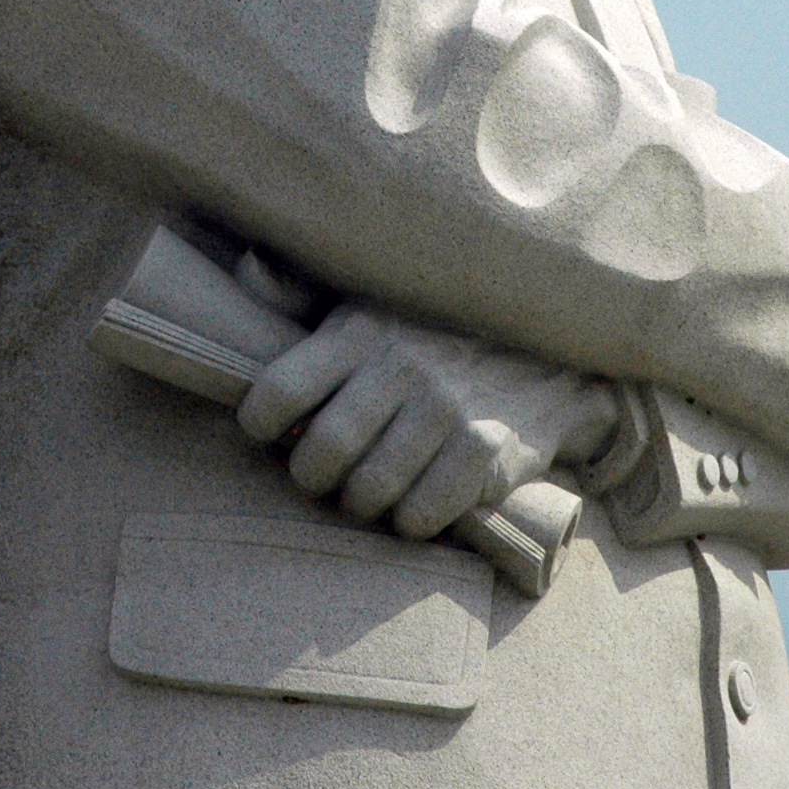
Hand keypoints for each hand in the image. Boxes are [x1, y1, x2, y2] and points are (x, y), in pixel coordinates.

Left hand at [237, 304, 619, 540]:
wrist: (541, 348)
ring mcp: (444, 408)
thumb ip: (301, 291)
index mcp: (358, 330)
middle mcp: (399, 366)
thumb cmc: (431, 329)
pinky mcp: (485, 447)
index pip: (279, 391)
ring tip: (369, 489)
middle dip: (311, 477)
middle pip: (321, 453)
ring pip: (369, 491)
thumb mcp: (367, 296)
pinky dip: (411, 520)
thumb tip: (247, 269)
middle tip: (323, 474)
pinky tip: (415, 502)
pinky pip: (424, 512)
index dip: (261, 424)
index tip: (272, 432)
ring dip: (362, 503)